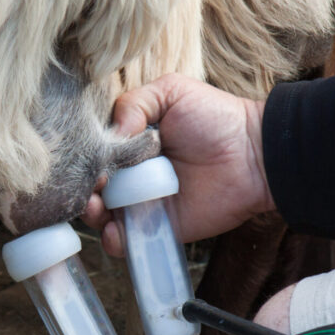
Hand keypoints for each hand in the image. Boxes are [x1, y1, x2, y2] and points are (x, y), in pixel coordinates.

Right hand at [81, 74, 270, 255]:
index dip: (84, 158)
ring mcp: (142, 205)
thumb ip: (133, 104)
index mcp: (129, 144)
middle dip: (82, 188)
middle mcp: (131, 175)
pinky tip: (114, 228)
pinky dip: (113, 240)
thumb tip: (109, 134)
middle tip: (93, 186)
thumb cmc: (215, 118)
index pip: (92, 154)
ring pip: (102, 216)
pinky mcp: (157, 229)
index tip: (87, 160)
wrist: (252, 155)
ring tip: (98, 206)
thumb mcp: (170, 92)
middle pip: (91, 187)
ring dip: (92, 214)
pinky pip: (125, 242)